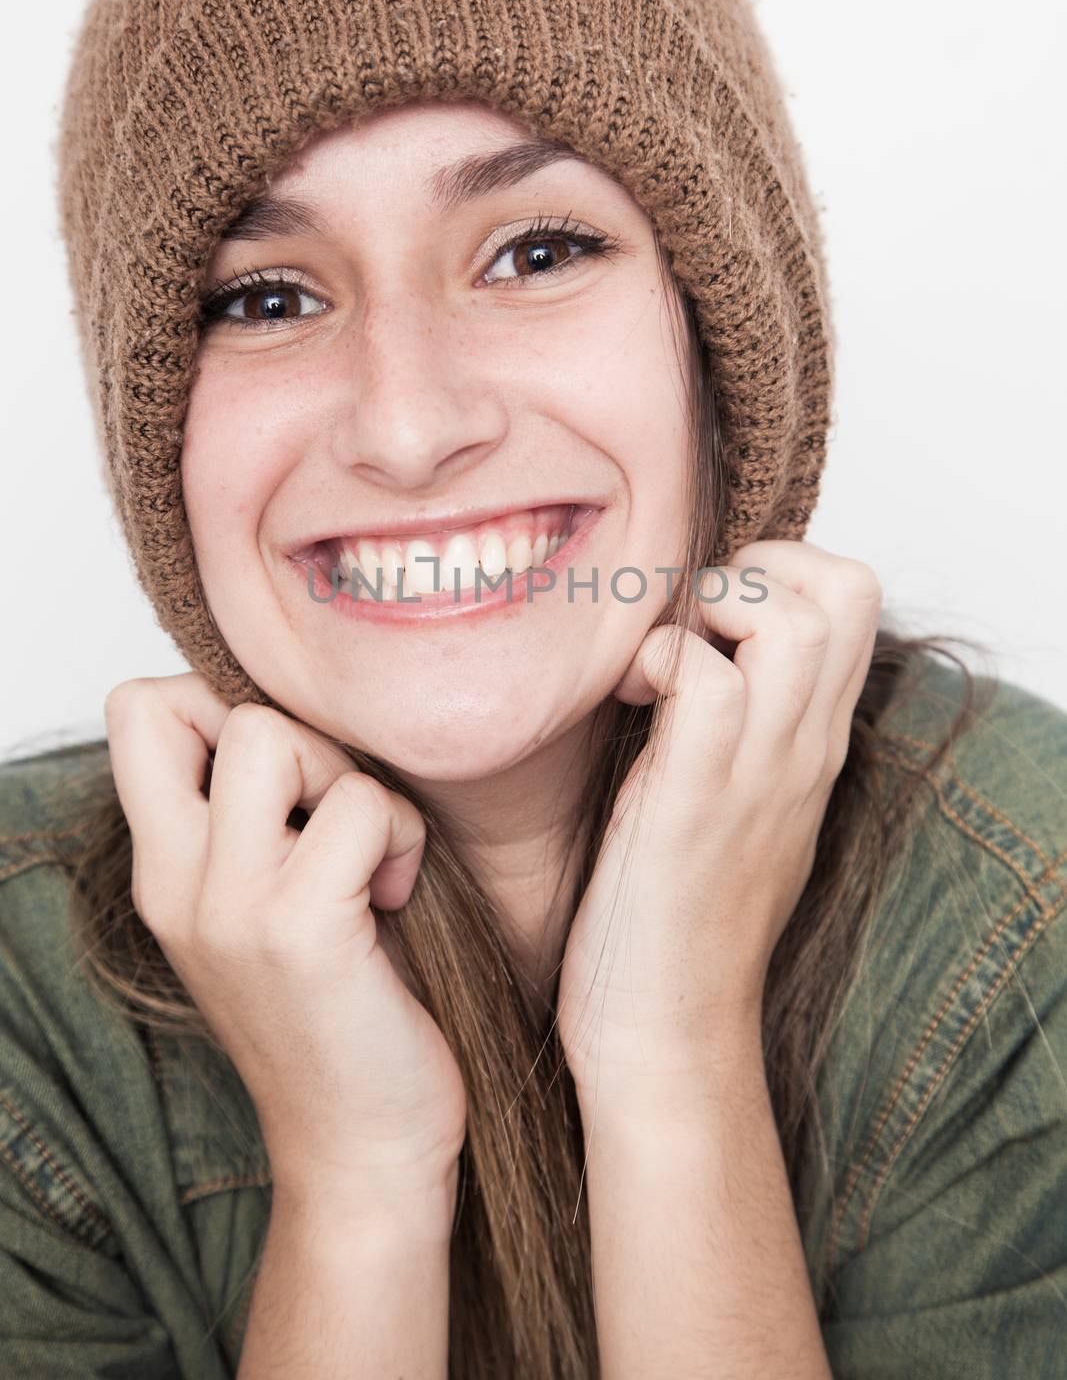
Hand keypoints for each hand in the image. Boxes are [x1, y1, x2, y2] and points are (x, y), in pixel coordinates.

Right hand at [104, 674, 467, 1207]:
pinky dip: (400, 833)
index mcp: (165, 869)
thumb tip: (307, 709)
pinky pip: (360, 804)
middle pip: (188, 698)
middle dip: (289, 726)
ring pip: (272, 734)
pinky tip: (393, 897)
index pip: (139, 709)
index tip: (289, 774)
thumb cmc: (345, 1008)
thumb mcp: (271, 900)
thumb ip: (262, 814)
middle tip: (334, 808)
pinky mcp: (299, 931)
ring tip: (369, 852)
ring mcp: (230, 907)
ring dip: (347, 776)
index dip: (221, 700)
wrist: (362, 1151)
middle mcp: (177, 883)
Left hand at [556, 540, 881, 1111]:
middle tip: (690, 624)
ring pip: (787, 618)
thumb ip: (739, 731)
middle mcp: (803, 747)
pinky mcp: (694, 797)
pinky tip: (628, 701)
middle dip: (756, 567)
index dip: (781, 572)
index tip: (709, 619)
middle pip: (843, 586)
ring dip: (709, 607)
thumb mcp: (733, 806)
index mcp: (814, 745)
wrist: (667, 1031)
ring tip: (660, 663)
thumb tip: (695, 657)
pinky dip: (659, 659)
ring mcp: (757, 771)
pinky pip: (703, 677)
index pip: (854, 599)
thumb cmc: (678, 916)